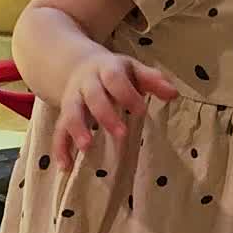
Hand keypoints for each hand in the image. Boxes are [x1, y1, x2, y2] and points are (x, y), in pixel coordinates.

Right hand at [53, 50, 177, 169]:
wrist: (78, 66)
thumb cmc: (114, 74)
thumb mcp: (133, 70)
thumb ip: (152, 80)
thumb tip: (174, 93)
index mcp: (106, 69)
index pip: (115, 79)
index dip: (127, 94)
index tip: (142, 111)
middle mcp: (86, 83)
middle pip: (93, 96)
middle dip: (105, 114)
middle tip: (122, 134)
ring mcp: (72, 99)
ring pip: (71, 112)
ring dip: (78, 129)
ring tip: (87, 147)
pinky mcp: (63, 115)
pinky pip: (58, 131)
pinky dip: (60, 148)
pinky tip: (65, 166)